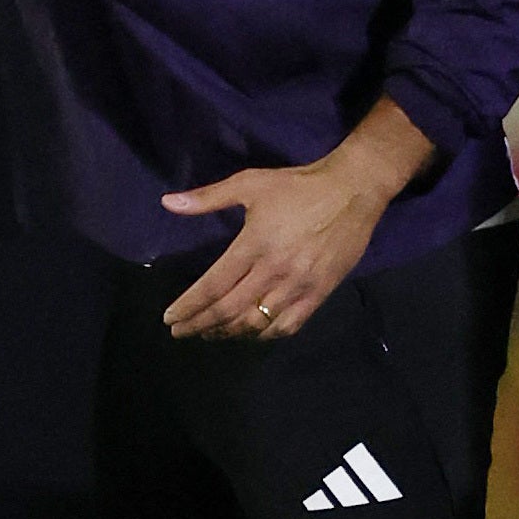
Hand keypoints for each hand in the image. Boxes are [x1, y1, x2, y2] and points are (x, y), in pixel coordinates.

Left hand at [159, 100, 433, 340]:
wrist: (352, 192)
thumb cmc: (295, 186)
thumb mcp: (248, 183)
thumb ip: (206, 198)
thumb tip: (167, 203)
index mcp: (253, 245)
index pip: (214, 286)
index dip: (190, 305)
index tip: (170, 318)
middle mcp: (275, 271)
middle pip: (231, 309)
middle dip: (201, 324)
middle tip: (180, 333)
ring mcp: (300, 286)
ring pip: (258, 322)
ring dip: (230, 333)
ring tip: (209, 334)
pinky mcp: (320, 293)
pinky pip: (289, 325)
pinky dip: (265, 334)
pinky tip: (250, 334)